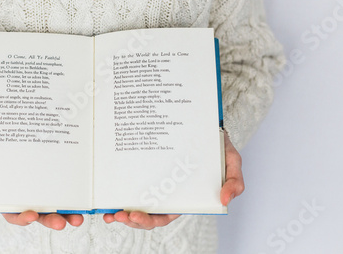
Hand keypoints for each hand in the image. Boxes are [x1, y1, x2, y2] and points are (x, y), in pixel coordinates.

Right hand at [0, 127, 83, 229]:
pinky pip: (62, 178)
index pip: (10, 210)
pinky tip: (83, 190)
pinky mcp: (49, 163)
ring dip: (67, 212)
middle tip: (65, 222)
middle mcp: (20, 186)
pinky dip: (73, 188)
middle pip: (36, 210)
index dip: (20, 217)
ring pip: (53, 200)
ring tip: (79, 217)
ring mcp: (36, 176)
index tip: (30, 215)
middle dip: (51, 220)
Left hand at [103, 130, 243, 228]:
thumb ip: (234, 182)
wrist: (204, 123)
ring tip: (109, 211)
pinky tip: (108, 193)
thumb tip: (225, 199)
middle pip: (146, 214)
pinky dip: (118, 190)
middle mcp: (166, 191)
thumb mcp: (231, 162)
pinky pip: (130, 182)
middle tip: (118, 215)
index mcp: (183, 197)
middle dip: (131, 219)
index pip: (164, 216)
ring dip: (121, 210)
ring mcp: (154, 180)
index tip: (135, 216)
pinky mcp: (145, 167)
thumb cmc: (216, 146)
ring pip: (135, 201)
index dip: (149, 221)